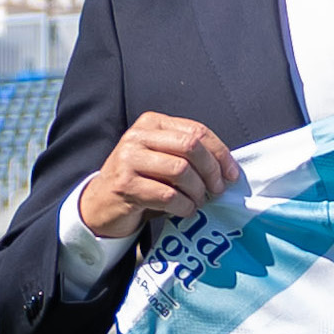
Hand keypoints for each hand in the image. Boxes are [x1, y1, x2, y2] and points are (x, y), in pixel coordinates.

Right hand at [76, 111, 238, 238]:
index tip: (232, 174)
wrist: (101, 203)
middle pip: (191, 147)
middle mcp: (138, 137)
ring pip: (181, 171)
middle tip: (217, 190)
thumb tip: (228, 167)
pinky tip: (184, 210)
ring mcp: (128, 160)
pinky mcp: (125, 185)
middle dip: (212, 171)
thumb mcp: (161, 159)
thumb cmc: (141, 181)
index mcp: (152, 123)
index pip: (196, 131)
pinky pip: (167, 196)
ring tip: (198, 202)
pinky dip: (184, 206)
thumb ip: (187, 155)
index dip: (220, 153)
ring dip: (197, 192)